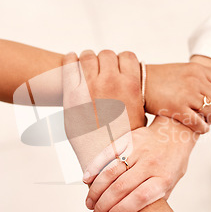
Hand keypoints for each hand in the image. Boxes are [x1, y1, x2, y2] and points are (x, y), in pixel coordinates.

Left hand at [62, 50, 145, 171]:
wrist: (104, 157)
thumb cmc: (123, 139)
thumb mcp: (140, 115)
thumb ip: (138, 97)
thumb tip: (141, 88)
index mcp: (131, 85)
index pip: (127, 56)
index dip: (122, 61)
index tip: (118, 68)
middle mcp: (111, 81)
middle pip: (107, 54)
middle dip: (105, 61)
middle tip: (102, 70)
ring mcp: (91, 85)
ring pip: (88, 56)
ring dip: (88, 59)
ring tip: (86, 66)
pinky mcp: (72, 93)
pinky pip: (69, 64)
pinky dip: (70, 59)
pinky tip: (71, 60)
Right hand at [83, 116, 196, 211]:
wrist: (176, 132)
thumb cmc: (172, 163)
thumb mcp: (171, 183)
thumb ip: (155, 199)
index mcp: (164, 178)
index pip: (140, 197)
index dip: (122, 210)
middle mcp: (151, 163)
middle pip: (121, 187)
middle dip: (104, 205)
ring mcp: (139, 150)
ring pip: (111, 172)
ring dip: (96, 191)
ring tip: (89, 204)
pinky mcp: (129, 139)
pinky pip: (108, 153)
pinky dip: (94, 166)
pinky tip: (86, 180)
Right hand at [145, 56, 210, 133]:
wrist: (138, 81)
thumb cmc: (159, 78)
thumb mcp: (182, 70)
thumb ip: (198, 77)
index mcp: (197, 70)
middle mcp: (195, 81)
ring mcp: (187, 95)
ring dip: (210, 119)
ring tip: (205, 121)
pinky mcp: (178, 108)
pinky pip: (199, 123)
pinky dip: (202, 128)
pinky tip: (200, 128)